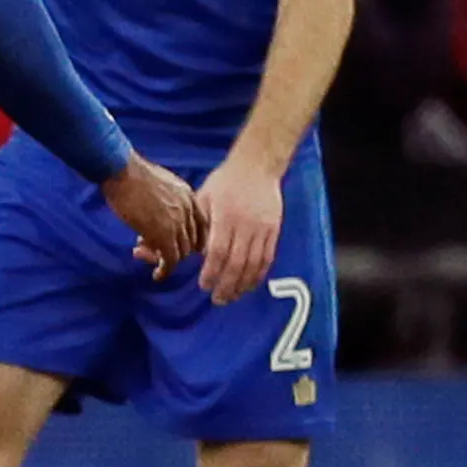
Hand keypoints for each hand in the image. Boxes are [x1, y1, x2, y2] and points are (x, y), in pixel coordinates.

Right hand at [102, 155, 204, 279]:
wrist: (122, 172)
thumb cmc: (132, 173)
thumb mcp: (160, 183)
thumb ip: (167, 199)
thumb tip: (160, 214)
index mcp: (189, 196)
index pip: (201, 225)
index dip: (191, 238)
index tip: (179, 245)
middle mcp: (188, 210)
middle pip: (192, 241)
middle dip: (175, 249)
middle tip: (153, 250)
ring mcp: (177, 223)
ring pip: (182, 252)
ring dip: (165, 258)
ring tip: (145, 255)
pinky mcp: (163, 235)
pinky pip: (171, 259)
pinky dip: (165, 269)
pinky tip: (157, 274)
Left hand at [192, 155, 284, 305]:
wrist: (257, 166)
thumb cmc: (226, 182)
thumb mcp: (204, 197)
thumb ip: (199, 225)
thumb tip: (191, 251)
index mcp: (225, 216)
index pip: (218, 251)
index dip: (212, 272)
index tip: (204, 285)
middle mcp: (246, 225)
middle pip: (237, 263)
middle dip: (227, 285)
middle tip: (218, 300)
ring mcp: (263, 228)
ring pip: (254, 264)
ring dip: (243, 284)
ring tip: (233, 296)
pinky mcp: (274, 230)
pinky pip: (268, 258)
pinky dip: (259, 274)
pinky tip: (250, 284)